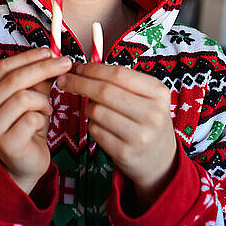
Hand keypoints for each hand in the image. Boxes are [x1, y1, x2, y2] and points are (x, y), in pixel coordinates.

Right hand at [0, 47, 71, 193]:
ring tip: (46, 109)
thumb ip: (38, 77)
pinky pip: (31, 119)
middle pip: (14, 80)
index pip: (4, 67)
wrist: (25, 162)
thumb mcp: (32, 96)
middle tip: (66, 64)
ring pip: (23, 98)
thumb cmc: (27, 125)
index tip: (51, 51)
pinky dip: (42, 118)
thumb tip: (53, 55)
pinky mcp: (5, 143)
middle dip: (44, 69)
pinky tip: (41, 123)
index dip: (29, 57)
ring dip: (42, 101)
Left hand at [58, 63, 176, 209]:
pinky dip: (92, 125)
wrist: (161, 158)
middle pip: (105, 91)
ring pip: (97, 111)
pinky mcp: (125, 153)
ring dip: (88, 107)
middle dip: (79, 83)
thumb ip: (121, 81)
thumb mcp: (146, 97)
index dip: (93, 69)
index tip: (76, 67)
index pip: (119, 73)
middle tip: (64, 80)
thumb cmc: (146, 119)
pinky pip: (96, 131)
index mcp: (158, 93)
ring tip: (93, 108)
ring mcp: (140, 135)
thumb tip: (82, 69)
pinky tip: (100, 125)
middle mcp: (153, 114)